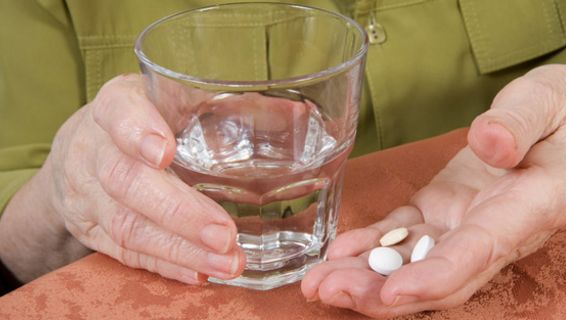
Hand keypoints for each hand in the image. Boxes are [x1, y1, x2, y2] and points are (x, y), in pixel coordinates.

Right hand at [0, 74, 243, 282]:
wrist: (86, 147)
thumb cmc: (148, 119)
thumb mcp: (177, 99)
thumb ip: (231, 106)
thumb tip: (299, 115)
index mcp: (117, 104)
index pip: (118, 111)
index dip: (137, 131)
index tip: (164, 151)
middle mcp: (93, 149)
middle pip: (126, 181)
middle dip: (178, 212)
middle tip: (224, 234)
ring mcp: (86, 193)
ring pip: (127, 225)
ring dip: (180, 249)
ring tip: (227, 263)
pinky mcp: (89, 229)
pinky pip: (125, 252)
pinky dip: (166, 264)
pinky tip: (200, 272)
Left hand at [301, 63, 565, 317]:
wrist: (557, 120)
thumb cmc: (557, 110)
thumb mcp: (544, 103)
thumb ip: (517, 123)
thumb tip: (489, 143)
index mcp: (529, 208)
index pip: (479, 253)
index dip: (435, 278)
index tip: (392, 293)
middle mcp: (495, 230)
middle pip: (438, 277)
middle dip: (382, 292)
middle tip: (328, 291)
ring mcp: (463, 224)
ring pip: (413, 263)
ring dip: (365, 277)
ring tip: (317, 283)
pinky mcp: (441, 210)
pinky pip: (403, 234)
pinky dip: (369, 246)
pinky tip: (338, 253)